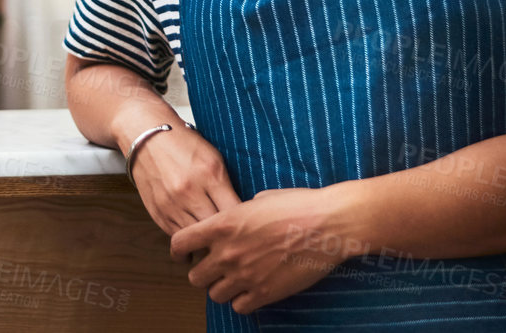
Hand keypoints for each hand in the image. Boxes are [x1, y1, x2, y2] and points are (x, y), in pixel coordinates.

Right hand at [126, 123, 241, 235]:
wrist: (146, 137)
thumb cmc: (184, 145)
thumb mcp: (213, 158)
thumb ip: (227, 187)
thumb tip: (240, 214)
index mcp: (209, 174)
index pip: (233, 212)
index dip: (242, 222)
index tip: (245, 225)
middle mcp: (189, 191)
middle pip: (215, 229)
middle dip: (225, 235)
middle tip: (232, 237)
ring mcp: (171, 204)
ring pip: (196, 238)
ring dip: (206, 241)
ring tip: (214, 240)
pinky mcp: (158, 213)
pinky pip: (178, 236)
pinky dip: (188, 238)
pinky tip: (194, 234)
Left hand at [170, 186, 353, 314]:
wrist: (327, 225)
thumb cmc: (297, 205)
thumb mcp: (259, 199)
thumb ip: (237, 213)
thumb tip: (234, 219)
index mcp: (223, 225)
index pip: (180, 242)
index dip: (178, 249)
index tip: (182, 252)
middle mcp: (228, 252)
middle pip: (195, 276)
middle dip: (202, 272)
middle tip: (214, 268)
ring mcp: (245, 275)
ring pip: (215, 295)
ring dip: (222, 288)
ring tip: (234, 279)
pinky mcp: (265, 293)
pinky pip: (239, 307)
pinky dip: (242, 300)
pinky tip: (251, 289)